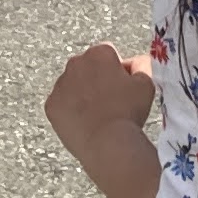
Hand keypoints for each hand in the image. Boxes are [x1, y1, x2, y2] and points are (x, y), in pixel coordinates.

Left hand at [43, 39, 155, 157]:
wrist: (107, 143)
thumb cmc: (128, 112)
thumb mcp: (146, 84)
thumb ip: (141, 65)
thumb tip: (137, 61)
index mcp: (99, 53)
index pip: (108, 55)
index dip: (118, 71)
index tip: (123, 87)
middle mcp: (75, 63)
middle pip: (88, 68)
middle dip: (97, 79)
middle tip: (110, 103)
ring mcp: (60, 84)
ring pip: (72, 86)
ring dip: (82, 95)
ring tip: (98, 116)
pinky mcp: (51, 105)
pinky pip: (61, 105)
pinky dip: (70, 112)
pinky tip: (84, 124)